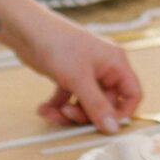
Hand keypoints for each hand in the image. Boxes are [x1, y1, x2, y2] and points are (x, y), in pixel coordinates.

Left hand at [0, 0, 144, 131]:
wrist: (27, 31)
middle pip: (105, 104)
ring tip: (52, 111)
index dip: (122, 113)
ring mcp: (85, 73)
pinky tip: (44, 108)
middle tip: (68, 112)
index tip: (105, 125)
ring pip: (85, 105)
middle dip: (85, 114)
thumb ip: (97, 106)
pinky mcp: (68, 77)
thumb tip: (113, 129)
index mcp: (115, 63)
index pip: (132, 94)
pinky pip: (69, 99)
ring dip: (68, 113)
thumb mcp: (79, 79)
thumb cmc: (58, 43)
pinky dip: (56, 106)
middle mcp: (103, 68)